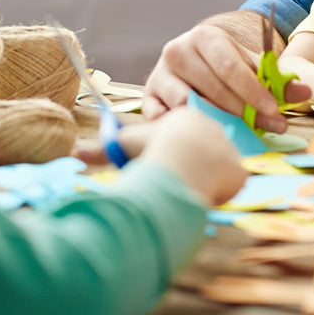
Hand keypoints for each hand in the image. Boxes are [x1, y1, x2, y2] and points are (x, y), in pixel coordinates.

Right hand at [77, 109, 246, 205]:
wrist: (180, 161)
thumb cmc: (150, 150)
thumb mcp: (123, 145)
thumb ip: (100, 149)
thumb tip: (73, 152)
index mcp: (190, 120)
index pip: (184, 141)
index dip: (171, 157)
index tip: (162, 166)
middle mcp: (216, 129)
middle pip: (203, 156)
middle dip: (189, 169)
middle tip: (174, 179)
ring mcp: (231, 150)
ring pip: (217, 172)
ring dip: (203, 183)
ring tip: (187, 187)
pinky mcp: (240, 172)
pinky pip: (230, 187)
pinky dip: (217, 194)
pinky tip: (204, 193)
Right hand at [143, 12, 309, 132]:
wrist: (191, 65)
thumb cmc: (225, 69)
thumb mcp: (251, 68)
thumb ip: (277, 80)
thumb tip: (305, 91)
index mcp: (204, 37)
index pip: (230, 66)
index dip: (252, 90)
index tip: (273, 110)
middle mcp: (177, 51)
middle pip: (212, 87)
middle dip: (244, 111)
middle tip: (268, 127)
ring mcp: (159, 75)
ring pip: (187, 103)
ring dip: (214, 121)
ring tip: (237, 133)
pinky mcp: (148, 97)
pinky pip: (163, 117)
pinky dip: (182, 127)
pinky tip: (202, 135)